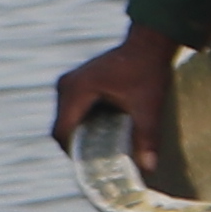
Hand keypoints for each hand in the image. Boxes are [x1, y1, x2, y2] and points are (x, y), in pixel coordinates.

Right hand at [52, 28, 181, 177]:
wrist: (149, 44)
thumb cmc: (148, 71)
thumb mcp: (149, 105)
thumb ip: (147, 136)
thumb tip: (149, 167)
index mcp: (77, 90)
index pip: (62, 132)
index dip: (73, 153)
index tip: (91, 167)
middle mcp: (66, 85)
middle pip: (61, 128)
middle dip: (78, 146)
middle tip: (99, 161)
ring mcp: (69, 83)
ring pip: (65, 121)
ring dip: (80, 136)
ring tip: (102, 149)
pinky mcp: (75, 83)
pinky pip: (71, 112)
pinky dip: (83, 125)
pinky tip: (103, 133)